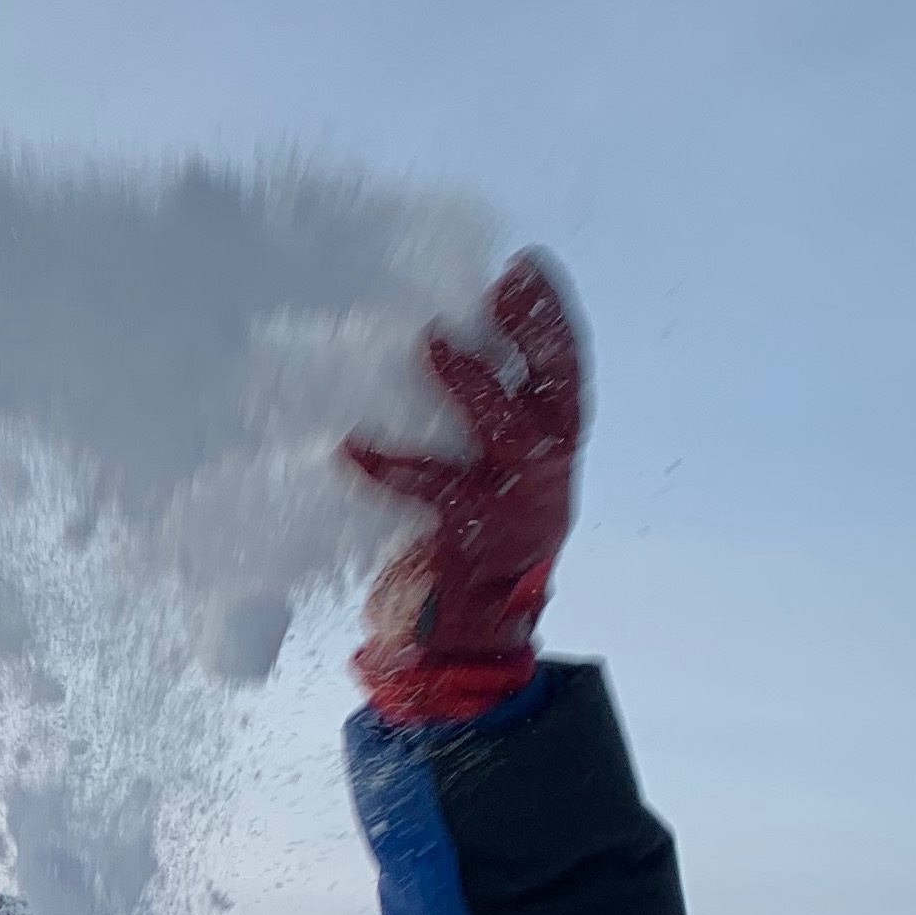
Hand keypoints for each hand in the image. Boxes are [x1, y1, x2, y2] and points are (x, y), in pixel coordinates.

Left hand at [342, 254, 584, 724]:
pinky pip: (435, 498)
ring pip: (510, 438)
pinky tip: (351, 447)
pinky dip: (392, 468)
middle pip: (556, 394)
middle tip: (498, 287)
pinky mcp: (473, 546)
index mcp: (553, 454)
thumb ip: (475, 425)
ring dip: (474, 386)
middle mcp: (547, 479)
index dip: (548, 318)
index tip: (522, 265)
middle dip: (533, 335)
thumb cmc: (464, 550)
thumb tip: (434, 344)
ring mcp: (517, 513)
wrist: (464, 649)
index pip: (565, 372)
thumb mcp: (483, 477)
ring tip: (432, 342)